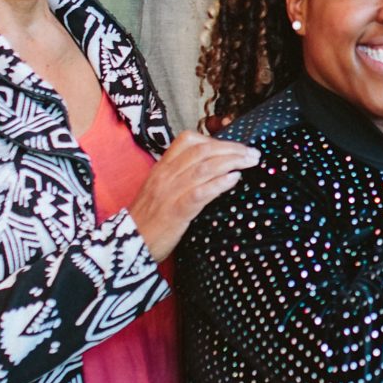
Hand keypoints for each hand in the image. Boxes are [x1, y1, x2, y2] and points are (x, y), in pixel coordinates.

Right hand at [127, 132, 260, 259]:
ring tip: (251, 161)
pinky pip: (200, 192)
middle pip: (203, 151)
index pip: (188, 140)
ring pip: (204, 168)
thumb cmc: (149, 217)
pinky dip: (219, 183)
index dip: (215, 140)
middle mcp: (166, 175)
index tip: (234, 146)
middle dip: (232, 149)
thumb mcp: (160, 188)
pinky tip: (235, 179)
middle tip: (253, 153)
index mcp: (162, 167)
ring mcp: (170, 192)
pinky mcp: (176, 211)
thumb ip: (180, 175)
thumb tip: (210, 167)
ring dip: (232, 161)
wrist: (129, 243)